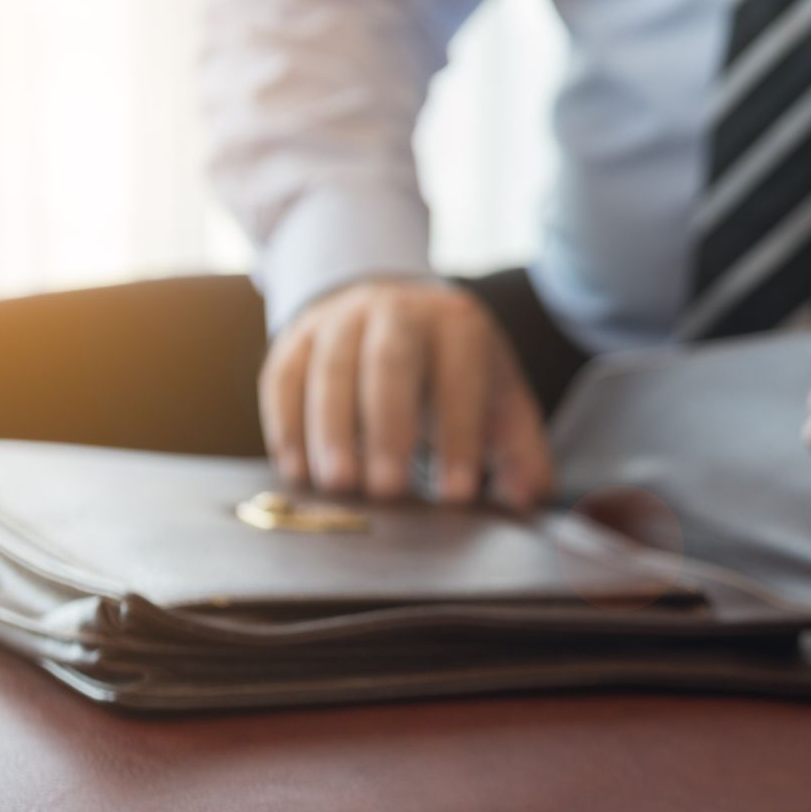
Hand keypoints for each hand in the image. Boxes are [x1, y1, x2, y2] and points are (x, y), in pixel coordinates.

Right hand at [258, 278, 552, 507]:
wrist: (396, 310)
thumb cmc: (455, 373)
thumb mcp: (499, 401)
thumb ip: (522, 452)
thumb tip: (527, 501)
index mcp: (458, 325)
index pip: (460, 378)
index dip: (459, 436)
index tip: (455, 496)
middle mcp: (398, 311)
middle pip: (389, 362)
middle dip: (387, 428)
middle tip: (387, 490)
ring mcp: (341, 319)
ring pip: (330, 367)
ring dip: (330, 429)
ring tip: (338, 487)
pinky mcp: (296, 337)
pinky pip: (283, 376)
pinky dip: (286, 424)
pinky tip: (296, 472)